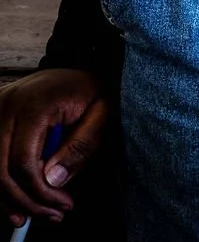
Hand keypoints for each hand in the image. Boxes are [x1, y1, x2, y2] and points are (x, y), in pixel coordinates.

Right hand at [0, 69, 109, 225]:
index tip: (64, 205)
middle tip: (53, 214)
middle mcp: (8, 107)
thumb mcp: (102, 111)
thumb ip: (81, 146)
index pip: (24, 162)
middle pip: (2, 171)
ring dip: (11, 198)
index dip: (41, 192)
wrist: (75, 69)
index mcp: (35, 105)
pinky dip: (4, 184)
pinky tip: (18, 201)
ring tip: (34, 215)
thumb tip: (53, 181)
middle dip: (26, 201)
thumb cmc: (89, 90)